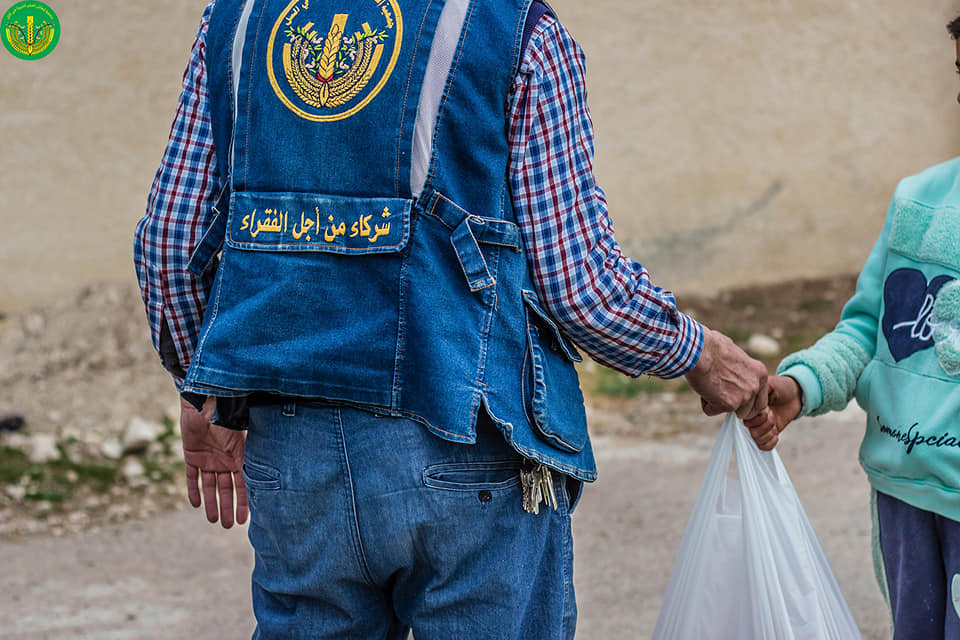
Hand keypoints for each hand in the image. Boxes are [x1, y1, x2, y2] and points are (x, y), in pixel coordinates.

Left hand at [180, 396, 247, 527]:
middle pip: (227, 488)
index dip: (244, 501)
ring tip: (214, 520)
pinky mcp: (191, 455)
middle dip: (228, 507)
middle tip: (228, 526)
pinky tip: (195, 504)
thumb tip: (270, 458)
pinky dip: (193, 489)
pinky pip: (191, 476)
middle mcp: (224, 460)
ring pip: (210, 486)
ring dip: (211, 503)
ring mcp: (208, 458)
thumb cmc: (224, 412)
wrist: (202, 401)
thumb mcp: (239, 432)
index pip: (243, 483)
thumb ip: (248, 447)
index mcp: (238, 455)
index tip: (245, 519)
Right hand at [684, 328, 768, 419]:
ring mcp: (743, 397)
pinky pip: (712, 411)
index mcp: (760, 373)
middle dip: (735, 406)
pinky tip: (702, 387)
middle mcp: (755, 386)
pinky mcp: (727, 405)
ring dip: (719, 404)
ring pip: (732, 412)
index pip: (761, 399)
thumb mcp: (736, 356)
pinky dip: (705, 403)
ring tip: (709, 386)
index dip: (747, 401)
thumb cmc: (711, 347)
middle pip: (749, 410)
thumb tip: (736, 377)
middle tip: (720, 393)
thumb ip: (742, 371)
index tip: (734, 395)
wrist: (698, 350)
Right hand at [743, 375, 801, 449]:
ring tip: (775, 423)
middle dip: (763, 424)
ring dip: (767, 433)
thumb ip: (759, 392)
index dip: (754, 417)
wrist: (796, 393)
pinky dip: (769, 444)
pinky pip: (763, 446)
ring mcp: (761, 426)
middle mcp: (753, 416)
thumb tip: (751, 401)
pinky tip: (776, 436)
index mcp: (749, 405)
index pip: (743, 417)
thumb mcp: (770, 384)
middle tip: (772, 414)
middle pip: (749, 429)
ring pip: (756, 438)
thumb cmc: (782, 386)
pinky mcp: (770, 432)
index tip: (766, 409)